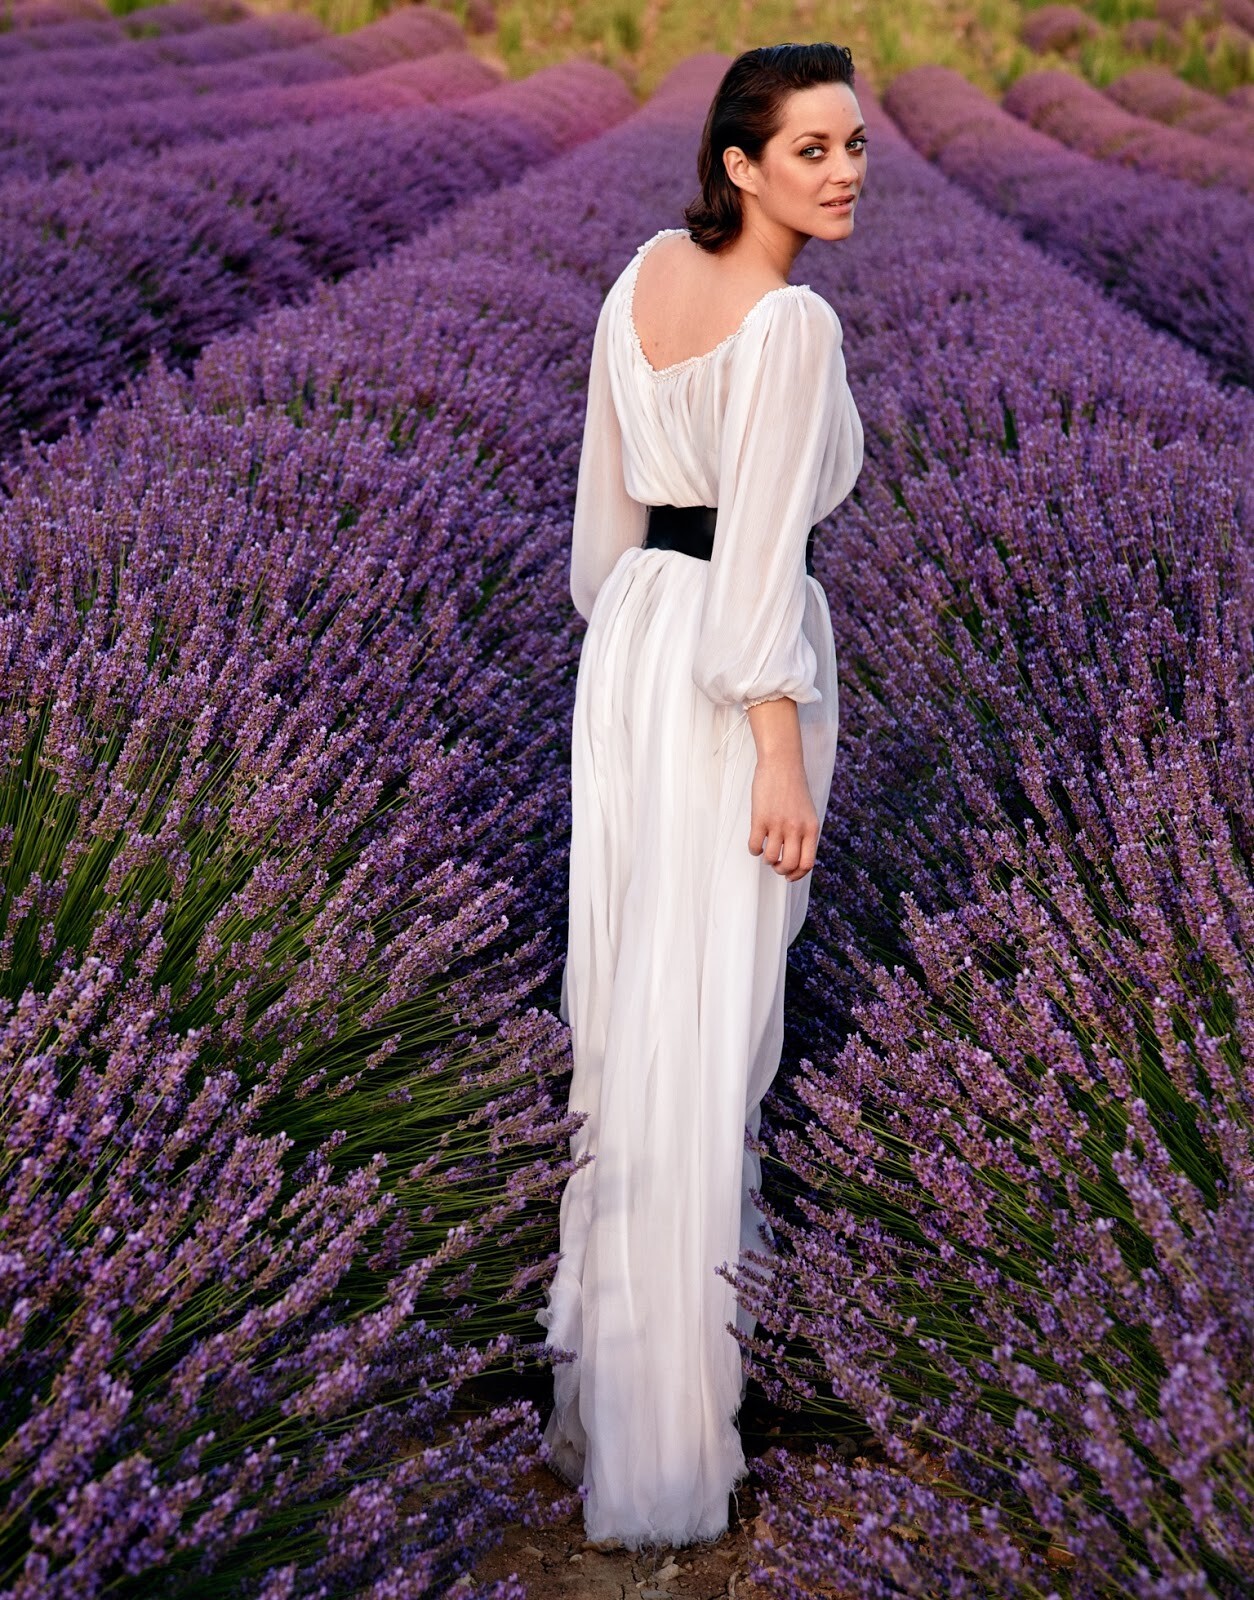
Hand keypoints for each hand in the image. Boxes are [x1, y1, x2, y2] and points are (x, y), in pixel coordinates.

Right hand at [748, 757, 818, 880]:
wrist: (782, 764)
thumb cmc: (794, 788)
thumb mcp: (807, 813)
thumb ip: (805, 834)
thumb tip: (795, 858)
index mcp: (811, 828)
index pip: (807, 863)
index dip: (797, 874)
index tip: (789, 875)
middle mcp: (796, 828)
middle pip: (789, 864)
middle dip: (781, 870)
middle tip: (776, 864)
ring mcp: (778, 824)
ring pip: (771, 858)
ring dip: (767, 860)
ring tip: (766, 851)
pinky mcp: (760, 818)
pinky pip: (755, 845)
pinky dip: (754, 850)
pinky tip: (755, 842)